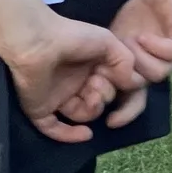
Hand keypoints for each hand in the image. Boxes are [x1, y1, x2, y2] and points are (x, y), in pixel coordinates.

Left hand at [2, 11, 137, 143]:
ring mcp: (56, 98)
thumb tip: (133, 84)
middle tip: (96, 81)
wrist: (37, 40)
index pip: (108, 87)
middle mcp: (73, 84)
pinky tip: (87, 134)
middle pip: (97, 102)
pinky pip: (54, 129)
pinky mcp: (40, 110)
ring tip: (92, 97)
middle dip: (104, 95)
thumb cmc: (73, 37)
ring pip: (81, 115)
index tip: (117, 76)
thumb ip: (125, 61)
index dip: (116, 85)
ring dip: (92, 110)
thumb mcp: (108, 42)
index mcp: (88, 68)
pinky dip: (70, 135)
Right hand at [105, 0, 171, 126]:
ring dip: (139, 59)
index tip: (107, 121)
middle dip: (127, 86)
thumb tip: (86, 87)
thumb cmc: (133, 19)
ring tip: (128, 42)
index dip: (123, 114)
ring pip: (157, 74)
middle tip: (111, 77)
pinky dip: (155, 46)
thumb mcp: (112, 44)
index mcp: (141, 74)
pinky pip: (171, 52)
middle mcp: (158, 69)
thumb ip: (103, 64)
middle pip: (146, 92)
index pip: (134, 103)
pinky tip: (142, 36)